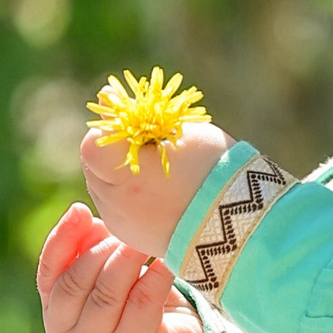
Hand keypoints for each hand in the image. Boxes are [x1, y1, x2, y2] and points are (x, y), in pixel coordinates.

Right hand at [38, 204, 210, 332]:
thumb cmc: (128, 316)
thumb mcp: (102, 287)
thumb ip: (90, 256)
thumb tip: (89, 221)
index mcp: (55, 315)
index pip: (48, 272)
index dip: (62, 238)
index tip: (80, 210)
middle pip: (76, 282)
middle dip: (100, 250)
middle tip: (125, 231)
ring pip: (107, 293)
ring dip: (126, 259)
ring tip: (142, 241)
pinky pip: (143, 302)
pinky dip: (156, 275)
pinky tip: (166, 260)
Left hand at [77, 119, 231, 256]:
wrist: (240, 223)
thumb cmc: (213, 169)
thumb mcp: (177, 131)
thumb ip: (133, 115)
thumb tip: (105, 96)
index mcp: (125, 177)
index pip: (93, 143)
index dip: (110, 127)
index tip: (132, 122)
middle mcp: (115, 206)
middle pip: (93, 165)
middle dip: (114, 149)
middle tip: (148, 144)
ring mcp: (121, 225)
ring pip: (101, 186)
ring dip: (118, 171)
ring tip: (156, 168)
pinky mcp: (130, 237)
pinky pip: (115, 207)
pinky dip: (127, 193)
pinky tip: (156, 188)